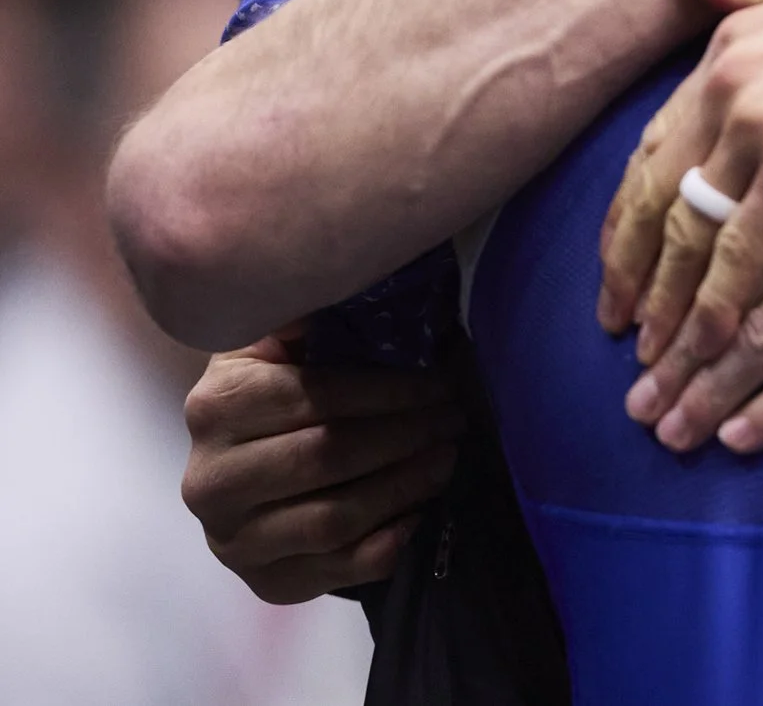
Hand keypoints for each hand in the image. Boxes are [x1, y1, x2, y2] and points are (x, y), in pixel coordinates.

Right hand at [180, 328, 462, 602]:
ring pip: (337, 518)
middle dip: (406, 434)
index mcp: (215, 406)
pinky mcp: (263, 585)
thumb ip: (317, 316)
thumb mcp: (287, 341)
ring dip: (407, 485)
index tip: (442, 382)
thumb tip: (373, 276)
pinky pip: (339, 570)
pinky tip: (419, 509)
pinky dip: (390, 541)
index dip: (390, 390)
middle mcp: (208, 479)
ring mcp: (232, 540)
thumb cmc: (282, 387)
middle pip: (328, 458)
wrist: (243, 465)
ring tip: (447, 456)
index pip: (316, 398)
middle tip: (455, 417)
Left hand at [597, 0, 762, 367]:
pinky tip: (712, 342)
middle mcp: (726, 88)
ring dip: (668, 299)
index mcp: (729, 47)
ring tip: (657, 353)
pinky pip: (742, 252)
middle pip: (657, 193)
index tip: (622, 254)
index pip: (660, 143)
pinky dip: (721, 302)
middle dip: (633, 266)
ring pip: (689, 232)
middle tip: (617, 322)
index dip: (635, 205)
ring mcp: (758, 131)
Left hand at [623, 158, 762, 452]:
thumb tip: (762, 220)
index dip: (670, 297)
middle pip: (721, 299)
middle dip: (673, 359)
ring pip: (758, 341)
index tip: (637, 337)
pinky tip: (738, 434)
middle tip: (636, 405)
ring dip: (706, 393)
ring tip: (669, 432)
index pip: (716, 244)